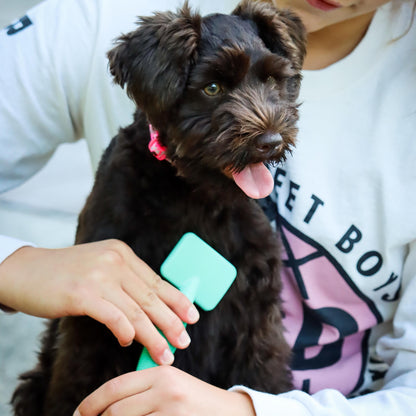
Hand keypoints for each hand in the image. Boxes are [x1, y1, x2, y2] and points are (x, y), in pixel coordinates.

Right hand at [0, 240, 198, 364]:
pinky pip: (114, 318)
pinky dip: (125, 333)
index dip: (177, 300)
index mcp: (122, 253)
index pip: (156, 280)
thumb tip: (152, 307)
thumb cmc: (65, 274)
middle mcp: (114, 260)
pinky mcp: (82, 294)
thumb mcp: (100, 266)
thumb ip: (124, 280)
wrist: (25, 271)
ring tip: (165, 353)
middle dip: (171, 321)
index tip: (192, 316)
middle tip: (184, 340)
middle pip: (151, 296)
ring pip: (137, 311)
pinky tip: (128, 342)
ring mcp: (99, 276)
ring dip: (153, 336)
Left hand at [74, 366, 255, 415]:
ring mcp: (171, 411)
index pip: (116, 387)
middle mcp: (165, 389)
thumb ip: (144, 388)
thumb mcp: (172, 385)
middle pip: (115, 410)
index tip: (79, 413)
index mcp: (162, 373)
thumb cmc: (195, 401)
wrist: (230, 413)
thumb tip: (108, 403)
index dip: (91, 403)